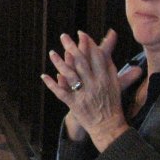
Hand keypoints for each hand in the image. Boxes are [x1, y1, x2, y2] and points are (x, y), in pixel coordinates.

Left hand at [40, 30, 142, 150]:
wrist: (109, 126)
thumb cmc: (112, 103)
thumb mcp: (115, 83)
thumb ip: (110, 65)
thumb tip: (109, 49)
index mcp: (106, 78)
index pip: (97, 57)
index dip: (89, 44)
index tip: (81, 33)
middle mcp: (95, 84)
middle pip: (82, 63)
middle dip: (72, 48)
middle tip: (63, 36)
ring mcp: (84, 94)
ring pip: (70, 75)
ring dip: (59, 63)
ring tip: (51, 52)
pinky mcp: (74, 104)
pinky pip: (61, 92)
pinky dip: (52, 84)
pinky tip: (44, 76)